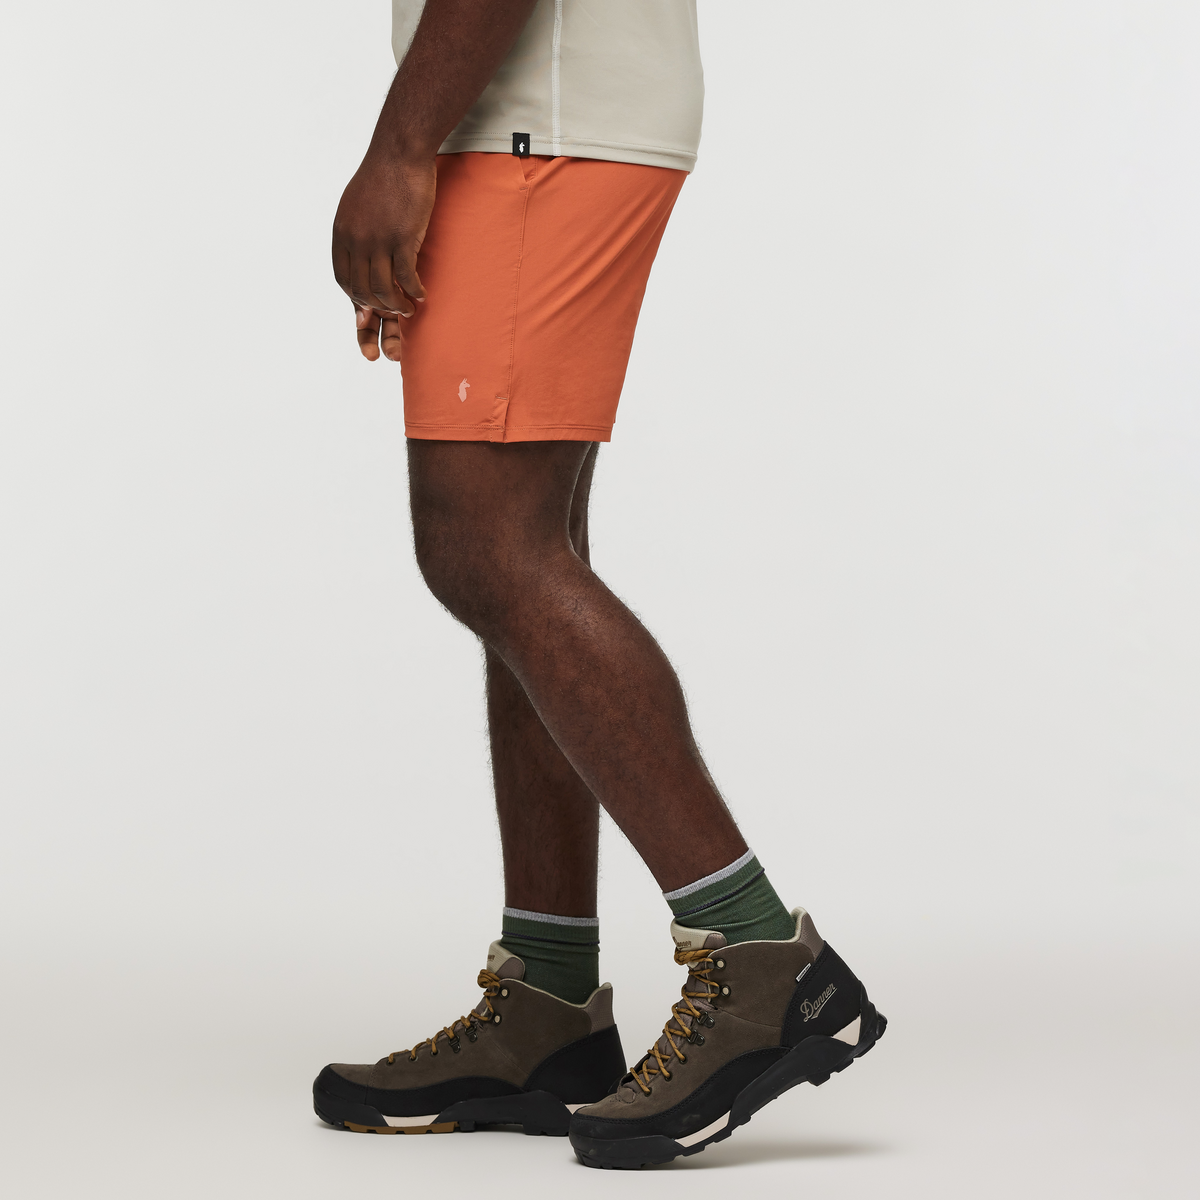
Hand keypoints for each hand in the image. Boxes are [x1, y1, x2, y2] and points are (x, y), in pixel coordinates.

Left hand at [332, 153, 435, 360]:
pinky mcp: (402, 239)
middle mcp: (355, 239)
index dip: (355, 297)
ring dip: (396, 305)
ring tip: (408, 308)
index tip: (369, 306)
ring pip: (382, 289)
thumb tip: (355, 249)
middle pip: (360, 289)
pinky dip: (414, 291)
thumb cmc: (382, 175)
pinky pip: (407, 277)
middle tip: (391, 312)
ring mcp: (378, 240)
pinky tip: (422, 295)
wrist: (399, 153)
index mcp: (341, 232)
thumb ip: (353, 230)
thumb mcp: (354, 204)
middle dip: (376, 308)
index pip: (342, 277)